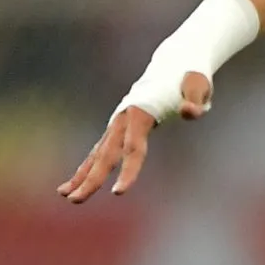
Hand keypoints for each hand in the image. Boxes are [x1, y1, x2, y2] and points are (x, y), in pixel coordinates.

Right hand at [57, 72, 211, 202]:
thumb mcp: (199, 87)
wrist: (175, 64)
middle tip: (76, 200)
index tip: (119, 192)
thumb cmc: (190, 78)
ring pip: (98, 154)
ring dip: (82, 175)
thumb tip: (189, 111)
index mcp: (141, 111)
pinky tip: (73, 185)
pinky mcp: (118, 130)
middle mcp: (124, 119)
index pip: (133, 148)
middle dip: (91, 179)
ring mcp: (118, 124)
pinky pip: (100, 152)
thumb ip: (196, 102)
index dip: (127, 170)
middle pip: (107, 155)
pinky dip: (87, 168)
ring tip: (65, 195)